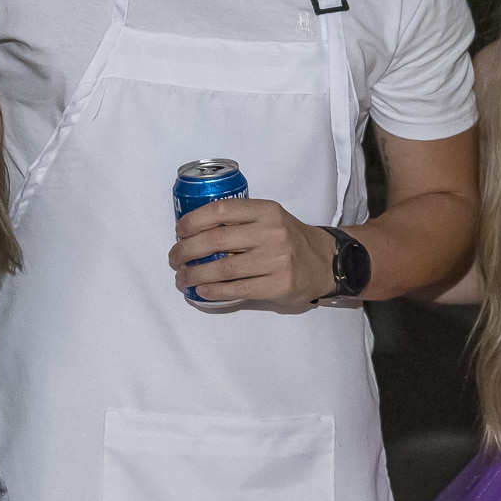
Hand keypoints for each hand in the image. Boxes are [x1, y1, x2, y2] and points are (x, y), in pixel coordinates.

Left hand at [169, 198, 337, 307]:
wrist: (326, 262)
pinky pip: (237, 289)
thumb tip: (195, 233)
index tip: (179, 231)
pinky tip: (201, 290)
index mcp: (267, 211)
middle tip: (174, 258)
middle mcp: (272, 232)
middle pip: (216, 240)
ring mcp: (276, 260)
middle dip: (187, 250)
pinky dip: (213, 291)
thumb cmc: (290, 239)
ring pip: (223, 268)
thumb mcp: (271, 218)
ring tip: (182, 278)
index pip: (222, 210)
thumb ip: (242, 221)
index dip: (194, 220)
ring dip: (195, 274)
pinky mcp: (278, 285)